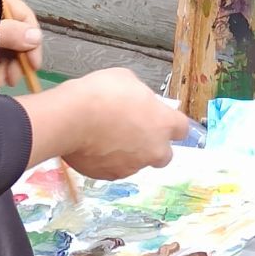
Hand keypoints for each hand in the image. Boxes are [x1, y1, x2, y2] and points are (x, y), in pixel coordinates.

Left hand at [0, 0, 42, 88]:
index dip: (32, 42)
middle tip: (14, 78)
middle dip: (18, 60)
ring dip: (8, 67)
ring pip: (6, 49)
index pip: (26, 19)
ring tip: (1, 81)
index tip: (33, 64)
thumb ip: (11, 32)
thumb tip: (35, 38)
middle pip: (17, 37)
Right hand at [15, 67, 188, 177]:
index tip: (161, 118)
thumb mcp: (127, 79)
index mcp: (163, 123)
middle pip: (164, 154)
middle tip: (135, 131)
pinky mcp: (110, 176)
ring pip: (137, 162)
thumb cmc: (102, 93)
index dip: (171, 123)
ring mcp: (132, 166)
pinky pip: (114, 168)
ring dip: (129, 151)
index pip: (182, 128)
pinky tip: (94, 144)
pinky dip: (108, 160)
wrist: (72, 119)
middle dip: (153, 145)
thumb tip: (137, 101)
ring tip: (107, 134)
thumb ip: (140, 95)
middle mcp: (153, 150)